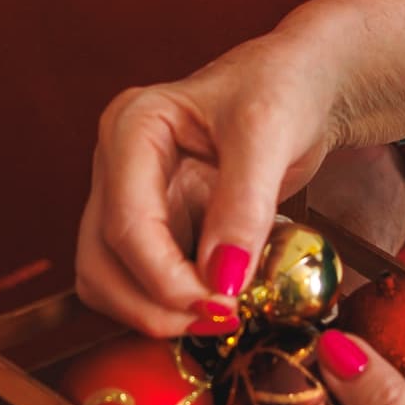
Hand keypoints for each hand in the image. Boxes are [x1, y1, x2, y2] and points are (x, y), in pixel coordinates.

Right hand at [77, 26, 348, 340]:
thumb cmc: (282, 87)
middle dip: (155, 304)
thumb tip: (222, 280)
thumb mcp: (269, 134)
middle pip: (101, 262)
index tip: (223, 305)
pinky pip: (143, 282)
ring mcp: (131, 197)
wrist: (302, 86)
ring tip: (224, 311)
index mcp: (131, 128)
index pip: (125, 224)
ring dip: (158, 312)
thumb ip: (243, 205)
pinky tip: (221, 297)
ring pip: (109, 281)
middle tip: (223, 318)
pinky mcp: (154, 225)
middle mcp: (117, 165)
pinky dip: (174, 304)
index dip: (166, 279)